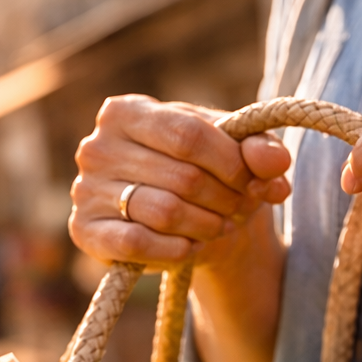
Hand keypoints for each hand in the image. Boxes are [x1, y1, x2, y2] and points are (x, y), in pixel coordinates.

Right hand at [70, 95, 291, 268]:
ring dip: (206, 226)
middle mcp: (97, 146)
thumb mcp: (233, 151)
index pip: (189, 135)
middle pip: (182, 177)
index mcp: (126, 112)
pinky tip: (190, 248)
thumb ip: (259, 149)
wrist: (179, 221)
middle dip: (225, 199)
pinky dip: (174, 250)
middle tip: (241, 209)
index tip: (258, 182)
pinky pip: (137, 243)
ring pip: (164, 212)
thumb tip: (277, 163)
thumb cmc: (204, 173)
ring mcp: (85, 189)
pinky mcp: (84, 231)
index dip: (232, 164)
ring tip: (220, 227)